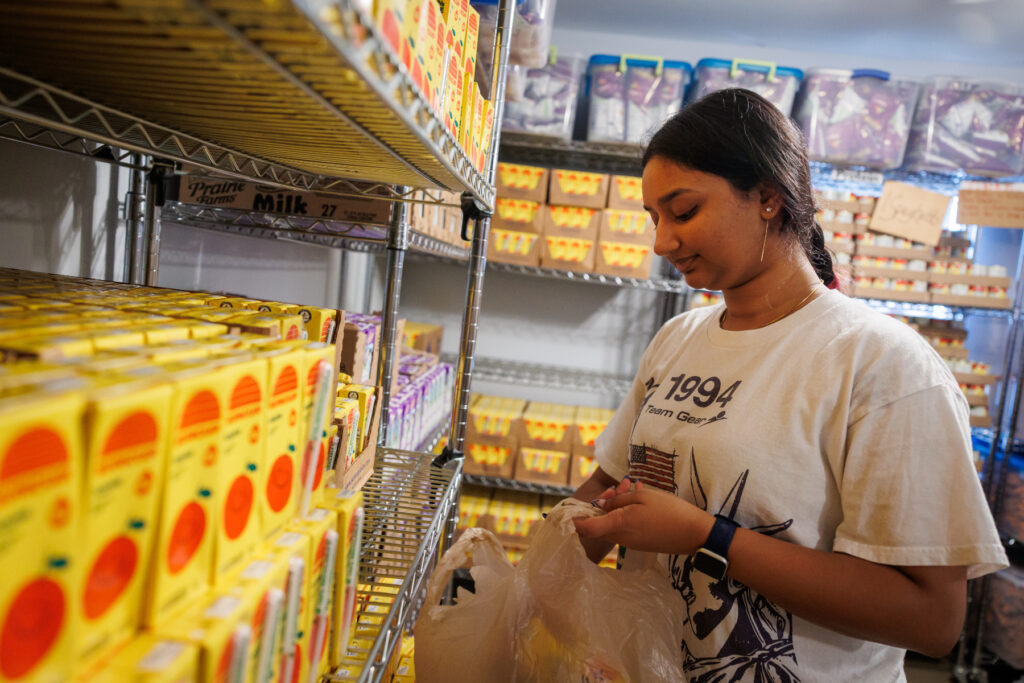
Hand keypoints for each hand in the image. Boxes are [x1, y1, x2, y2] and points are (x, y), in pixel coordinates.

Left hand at [573, 477, 714, 555]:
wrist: (695, 534)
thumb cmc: (670, 511)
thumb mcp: (643, 497)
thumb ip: (619, 500)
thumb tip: (601, 505)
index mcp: (618, 524)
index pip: (585, 528)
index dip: (574, 521)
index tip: (567, 512)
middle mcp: (620, 537)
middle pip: (597, 525)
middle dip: (599, 506)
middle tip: (617, 487)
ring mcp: (630, 543)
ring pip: (611, 525)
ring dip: (615, 508)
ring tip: (633, 487)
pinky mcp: (640, 544)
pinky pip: (623, 528)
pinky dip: (625, 514)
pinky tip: (640, 497)